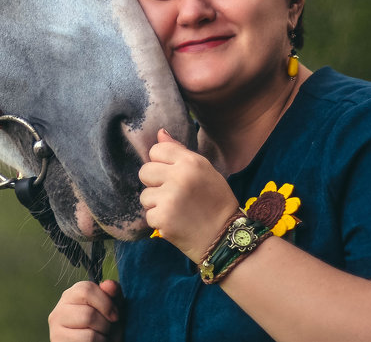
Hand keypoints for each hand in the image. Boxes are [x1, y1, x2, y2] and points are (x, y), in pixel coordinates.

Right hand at [48, 279, 123, 341]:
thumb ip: (112, 294)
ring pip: (89, 334)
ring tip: (99, 337)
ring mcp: (56, 329)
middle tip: (106, 330)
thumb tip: (110, 285)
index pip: (86, 289)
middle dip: (105, 325)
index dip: (106, 303)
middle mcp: (59, 310)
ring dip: (102, 338)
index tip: (115, 316)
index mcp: (71, 295)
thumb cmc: (105, 326)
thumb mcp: (112, 308)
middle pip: (89, 314)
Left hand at [138, 129, 238, 260]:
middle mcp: (179, 176)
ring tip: (176, 210)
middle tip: (173, 195)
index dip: (161, 163)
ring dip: (156, 204)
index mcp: (191, 162)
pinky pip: (148, 214)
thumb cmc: (216, 202)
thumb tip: (160, 133)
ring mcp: (170, 198)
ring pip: (145, 194)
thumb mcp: (205, 171)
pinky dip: (159, 220)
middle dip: (155, 183)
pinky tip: (175, 222)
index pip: (156, 150)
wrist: (225, 238)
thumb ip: (180, 152)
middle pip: (145, 171)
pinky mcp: (162, 218)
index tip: (172, 175)